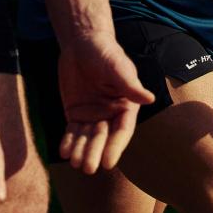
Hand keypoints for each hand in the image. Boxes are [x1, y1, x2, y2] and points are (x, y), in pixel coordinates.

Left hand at [57, 35, 154, 173]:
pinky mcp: (76, 114)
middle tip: (88, 168)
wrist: (82, 43)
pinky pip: (72, 131)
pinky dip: (68, 141)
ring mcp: (93, 116)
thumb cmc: (104, 52)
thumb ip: (129, 85)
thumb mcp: (116, 66)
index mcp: (126, 107)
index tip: (108, 164)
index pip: (122, 131)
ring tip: (74, 163)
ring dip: (80, 151)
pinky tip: (63, 151)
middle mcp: (111, 115)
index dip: (115, 148)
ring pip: (87, 138)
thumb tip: (149, 99)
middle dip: (95, 153)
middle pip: (103, 139)